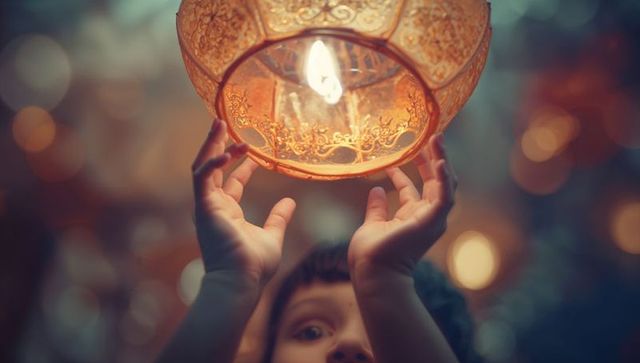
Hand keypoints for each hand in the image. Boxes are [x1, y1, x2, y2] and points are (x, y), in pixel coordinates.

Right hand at [192, 119, 295, 283]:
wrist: (241, 282)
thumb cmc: (254, 265)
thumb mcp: (272, 236)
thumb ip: (279, 218)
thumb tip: (290, 201)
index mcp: (228, 213)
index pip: (231, 182)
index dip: (240, 164)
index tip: (251, 151)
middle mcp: (214, 207)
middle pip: (212, 168)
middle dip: (217, 145)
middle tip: (223, 123)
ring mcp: (207, 207)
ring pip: (202, 167)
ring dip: (210, 145)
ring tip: (219, 123)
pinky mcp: (204, 208)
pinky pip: (202, 178)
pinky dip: (211, 163)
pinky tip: (226, 152)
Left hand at [349, 134, 456, 279]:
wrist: (372, 272)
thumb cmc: (371, 255)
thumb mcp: (372, 224)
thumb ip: (377, 208)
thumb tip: (376, 189)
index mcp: (411, 218)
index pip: (416, 188)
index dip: (413, 169)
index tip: (407, 151)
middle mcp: (425, 217)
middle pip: (435, 182)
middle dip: (433, 159)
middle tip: (431, 136)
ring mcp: (431, 219)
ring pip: (444, 184)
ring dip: (442, 161)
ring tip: (436, 139)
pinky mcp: (432, 221)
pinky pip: (444, 196)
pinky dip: (443, 178)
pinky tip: (438, 160)